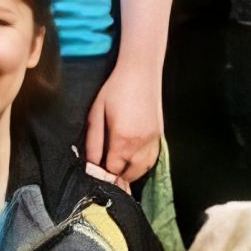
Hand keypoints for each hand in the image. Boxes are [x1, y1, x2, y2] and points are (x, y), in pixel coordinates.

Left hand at [81, 62, 161, 186]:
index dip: (102, 175)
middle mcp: (141, 144)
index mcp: (123, 140)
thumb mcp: (96, 114)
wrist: (141, 72)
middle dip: (116, 178)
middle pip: (129, 175)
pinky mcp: (159, 136)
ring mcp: (153, 141)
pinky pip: (152, 161)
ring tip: (118, 171)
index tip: (94, 174)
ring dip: (130, 174)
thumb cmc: (115, 90)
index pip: (113, 171)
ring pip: (143, 170)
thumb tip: (91, 164)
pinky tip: (132, 162)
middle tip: (104, 173)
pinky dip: (142, 166)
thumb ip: (93, 143)